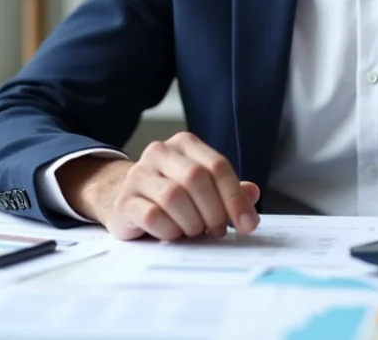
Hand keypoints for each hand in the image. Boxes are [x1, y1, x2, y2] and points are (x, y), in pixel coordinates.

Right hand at [59, 132, 259, 240]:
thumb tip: (253, 193)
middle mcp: (160, 152)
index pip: (217, 165)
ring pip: (174, 196)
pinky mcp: (124, 200)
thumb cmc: (171, 194)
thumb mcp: (202, 188)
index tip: (248, 225)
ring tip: (194, 231)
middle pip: (197, 178)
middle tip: (218, 231)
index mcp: (184, 144)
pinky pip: (152, 216)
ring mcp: (138, 175)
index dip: (236, 197)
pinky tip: (172, 234)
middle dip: (214, 211)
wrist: (124, 200)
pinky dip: (169, 231)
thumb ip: (227, 189)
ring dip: (192, 222)